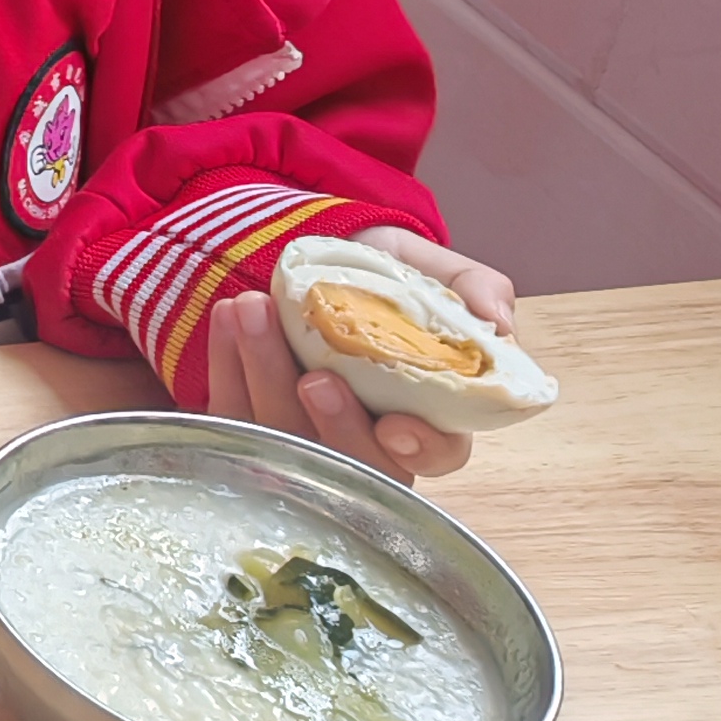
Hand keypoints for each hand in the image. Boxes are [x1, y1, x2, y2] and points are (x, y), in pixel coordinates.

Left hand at [203, 228, 511, 483]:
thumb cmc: (392, 279)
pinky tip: (226, 319)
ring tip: (250, 312)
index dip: (419, 449)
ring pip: (281, 439)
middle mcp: (362, 442)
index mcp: (426, 418)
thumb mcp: (438, 272)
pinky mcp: (246, 422)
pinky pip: (230, 412)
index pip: (434, 454)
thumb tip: (495, 321)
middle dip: (330, 422)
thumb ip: (474, 290)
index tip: (395, 425)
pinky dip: (225, 365)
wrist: (324, 259)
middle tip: (313, 375)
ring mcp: (299, 439)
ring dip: (263, 377)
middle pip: (350, 461)